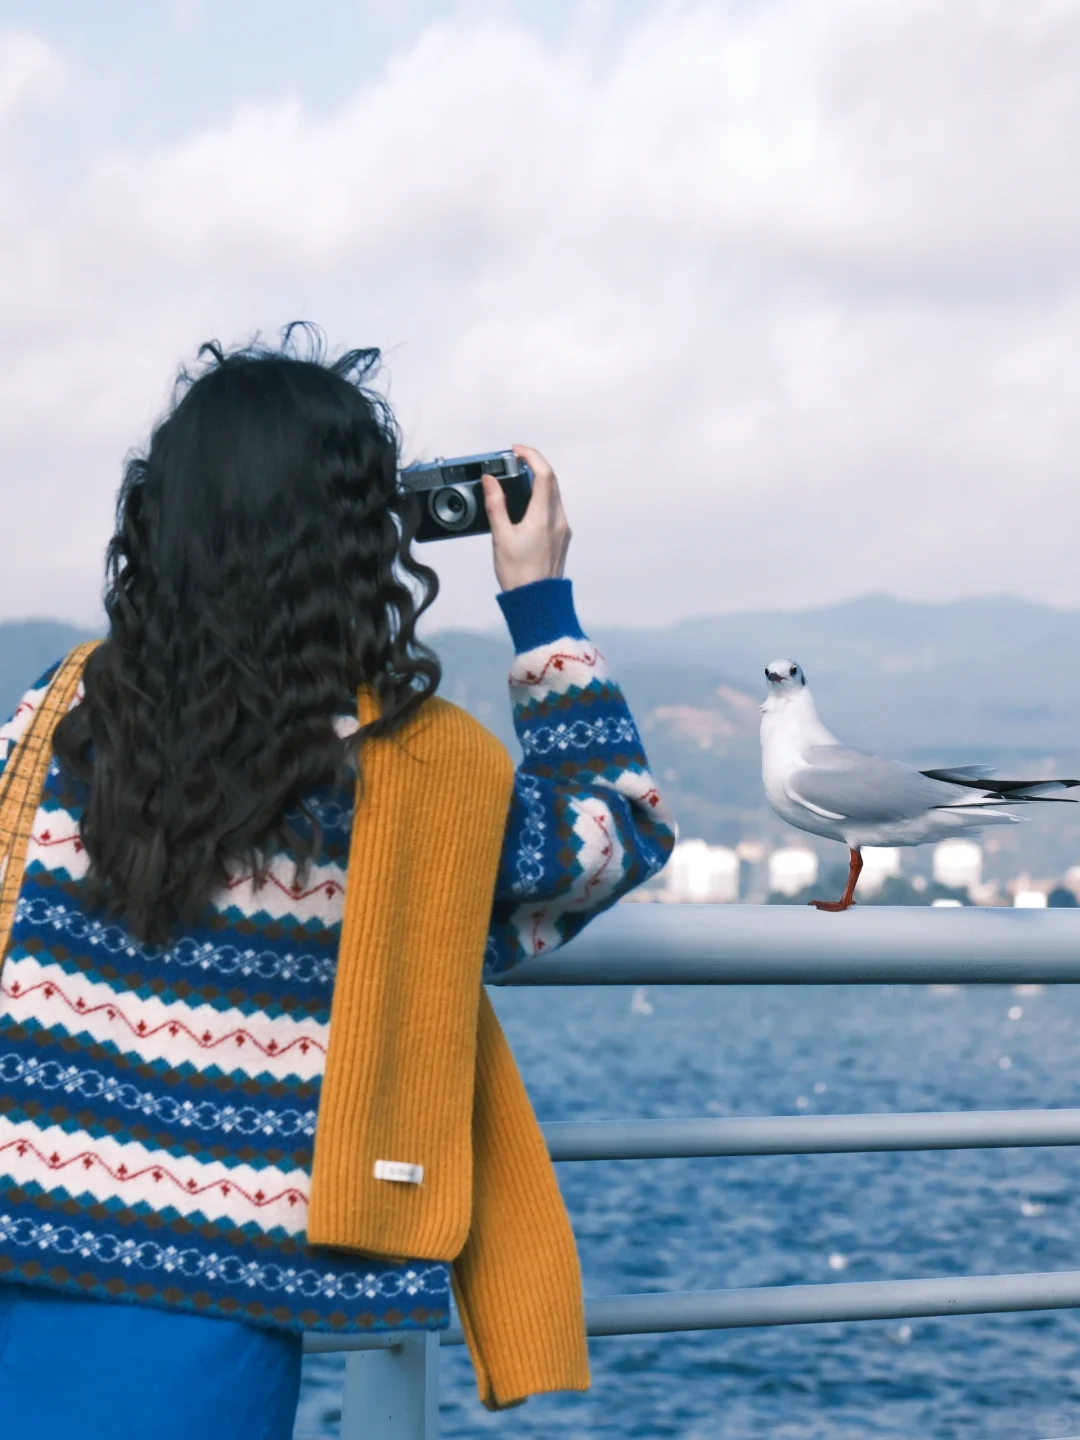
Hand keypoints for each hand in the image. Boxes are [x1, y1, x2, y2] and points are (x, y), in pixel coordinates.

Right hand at [481, 445, 571, 590]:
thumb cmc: (519, 575)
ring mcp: (563, 529)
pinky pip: (554, 509)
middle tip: (513, 462)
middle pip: (551, 481)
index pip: (544, 474)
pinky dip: (541, 498)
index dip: (531, 456)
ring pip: (554, 494)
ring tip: (516, 481)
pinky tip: (525, 506)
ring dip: (538, 482)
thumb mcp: (501, 537)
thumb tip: (490, 481)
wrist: (537, 603)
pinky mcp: (562, 538)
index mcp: (543, 517)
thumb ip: (496, 505)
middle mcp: (558, 520)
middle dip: (533, 466)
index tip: (516, 450)